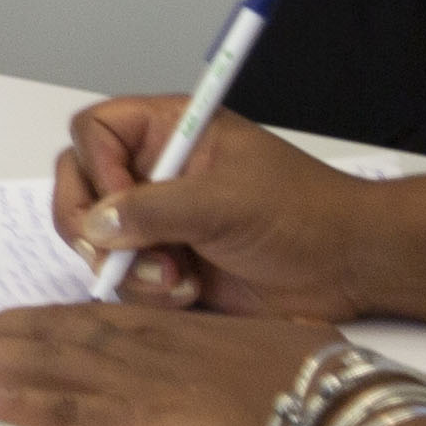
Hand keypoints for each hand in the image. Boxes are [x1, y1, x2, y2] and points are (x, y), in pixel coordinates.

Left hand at [0, 301, 340, 425]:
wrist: (345, 412)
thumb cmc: (328, 388)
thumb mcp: (278, 361)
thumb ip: (241, 369)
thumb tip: (241, 384)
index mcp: (183, 332)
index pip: (97, 321)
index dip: (45, 322)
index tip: (5, 322)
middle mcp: (153, 346)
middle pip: (61, 335)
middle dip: (0, 334)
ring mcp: (144, 380)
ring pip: (51, 363)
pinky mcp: (144, 420)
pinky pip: (66, 408)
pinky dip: (16, 398)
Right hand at [44, 103, 379, 319]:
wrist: (346, 268)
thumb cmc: (299, 213)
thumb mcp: (227, 200)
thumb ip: (155, 209)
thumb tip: (95, 226)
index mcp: (167, 131)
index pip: (93, 131)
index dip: (94, 166)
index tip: (119, 203)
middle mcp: (152, 173)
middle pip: (78, 188)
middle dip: (94, 229)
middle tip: (118, 258)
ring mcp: (156, 222)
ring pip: (95, 241)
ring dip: (126, 269)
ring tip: (177, 282)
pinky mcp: (165, 266)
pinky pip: (123, 280)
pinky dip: (144, 293)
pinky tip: (188, 294)